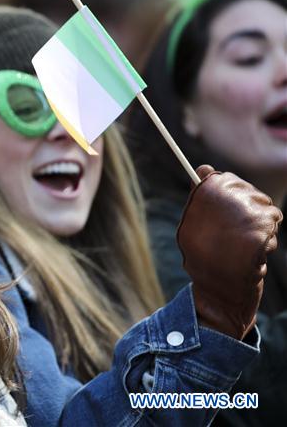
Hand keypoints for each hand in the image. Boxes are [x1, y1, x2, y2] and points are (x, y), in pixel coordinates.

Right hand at [177, 164, 281, 339]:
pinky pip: (271, 225)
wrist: (217, 297)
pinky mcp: (253, 236)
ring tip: (246, 247)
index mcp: (194, 206)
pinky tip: (255, 256)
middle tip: (242, 232)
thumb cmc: (208, 262)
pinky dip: (268, 240)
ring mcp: (233, 221)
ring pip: (263, 207)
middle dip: (252, 207)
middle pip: (244, 190)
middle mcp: (210, 209)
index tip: (231, 207)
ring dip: (263, 226)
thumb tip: (203, 168)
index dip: (230, 189)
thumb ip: (203, 198)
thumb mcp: (197, 227)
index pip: (217, 178)